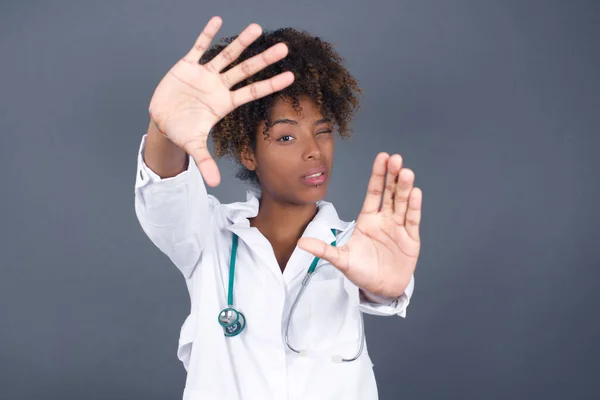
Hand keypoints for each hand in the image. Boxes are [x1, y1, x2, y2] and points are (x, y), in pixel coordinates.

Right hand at [148, 16, 293, 186]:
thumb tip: (214, 183)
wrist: (162, 120)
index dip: (271, 85)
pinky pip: (197, 47)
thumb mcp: (194, 146)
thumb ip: (205, 162)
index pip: (253, 92)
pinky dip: (206, 35)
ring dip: (240, 42)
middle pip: (245, 70)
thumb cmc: (183, 131)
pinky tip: (217, 20)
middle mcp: (219, 86)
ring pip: (226, 55)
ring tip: (256, 27)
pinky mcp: (186, 66)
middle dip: (263, 60)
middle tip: (284, 48)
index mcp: (224, 103)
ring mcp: (204, 75)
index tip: (291, 78)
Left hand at [298, 153, 421, 296]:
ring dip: (405, 188)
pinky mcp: (410, 240)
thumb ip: (323, 249)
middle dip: (393, 176)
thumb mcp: (341, 259)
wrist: (380, 289)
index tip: (382, 157)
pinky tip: (415, 193)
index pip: (374, 192)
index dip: (378, 175)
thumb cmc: (361, 272)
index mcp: (367, 219)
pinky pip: (412, 220)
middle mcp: (384, 220)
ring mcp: (398, 228)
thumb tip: (300, 243)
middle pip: (390, 193)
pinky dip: (414, 207)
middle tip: (396, 159)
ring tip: (406, 173)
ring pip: (402, 204)